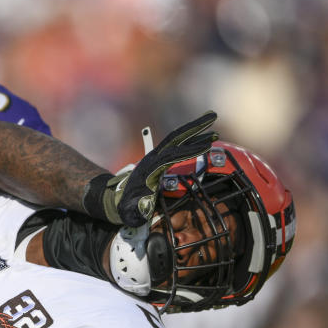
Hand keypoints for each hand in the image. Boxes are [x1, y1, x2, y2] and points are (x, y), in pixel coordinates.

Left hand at [92, 112, 217, 225]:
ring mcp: (156, 156)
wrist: (115, 198)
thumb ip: (137, 211)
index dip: (189, 151)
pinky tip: (202, 136)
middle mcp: (153, 158)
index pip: (172, 157)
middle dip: (194, 128)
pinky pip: (175, 145)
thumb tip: (142, 211)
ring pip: (176, 139)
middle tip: (212, 116)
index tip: (207, 145)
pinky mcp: (159, 158)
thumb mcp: (131, 211)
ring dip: (193, 129)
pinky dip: (189, 138)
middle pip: (175, 139)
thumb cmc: (126, 207)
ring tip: (211, 118)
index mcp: (150, 170)